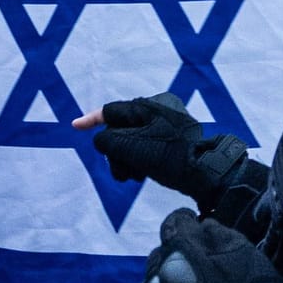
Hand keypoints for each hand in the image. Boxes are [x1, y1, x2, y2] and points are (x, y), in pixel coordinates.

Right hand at [78, 93, 248, 206]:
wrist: (207, 174)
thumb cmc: (169, 157)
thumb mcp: (132, 148)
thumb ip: (108, 141)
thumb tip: (102, 140)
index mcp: (150, 105)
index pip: (112, 111)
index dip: (91, 121)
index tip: (76, 127)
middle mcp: (160, 110)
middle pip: (122, 130)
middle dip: (116, 152)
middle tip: (122, 173)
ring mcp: (169, 125)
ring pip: (133, 141)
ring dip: (127, 160)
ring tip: (134, 177)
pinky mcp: (175, 141)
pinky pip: (147, 147)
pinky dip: (140, 161)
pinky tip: (143, 175)